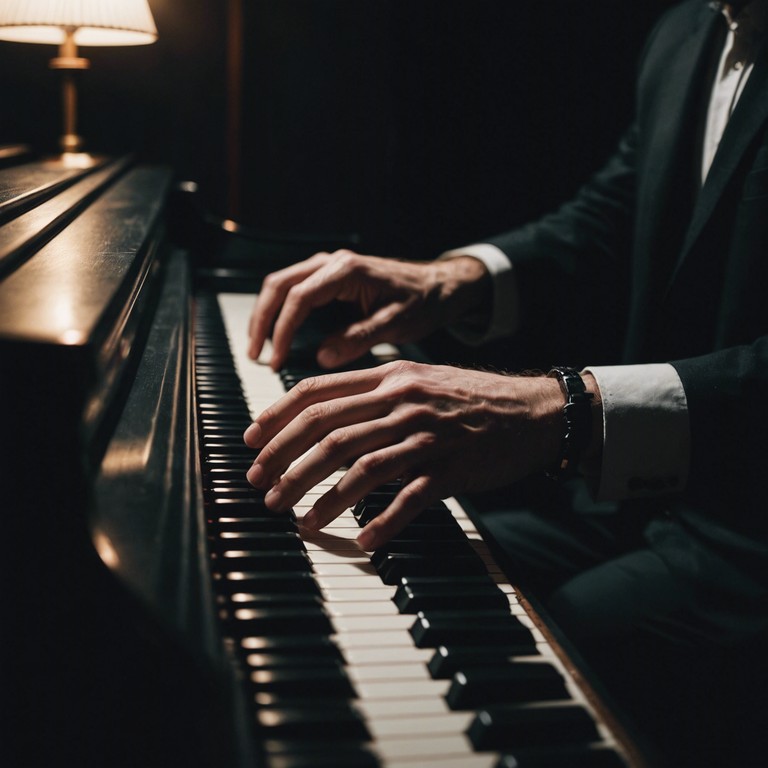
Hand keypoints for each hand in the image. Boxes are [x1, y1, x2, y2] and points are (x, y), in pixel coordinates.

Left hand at [243, 360, 565, 549]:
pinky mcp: (452, 469)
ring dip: (322, 497)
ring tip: (298, 519)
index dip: (277, 418)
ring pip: (360, 467)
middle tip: (263, 488)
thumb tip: (321, 412)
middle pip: (328, 431)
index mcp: (389, 377)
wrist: (533, 411)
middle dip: (286, 462)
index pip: (317, 392)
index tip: (252, 443)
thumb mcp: (418, 379)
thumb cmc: (471, 399)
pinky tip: (364, 541)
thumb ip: (372, 392)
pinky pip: (409, 500)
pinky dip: (382, 522)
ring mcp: (427, 436)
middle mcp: (402, 402)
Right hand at [247, 250, 490, 369]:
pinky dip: (280, 312)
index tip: (277, 359)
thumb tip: (323, 357)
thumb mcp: (396, 324)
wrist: (439, 286)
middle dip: (261, 320)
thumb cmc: (422, 302)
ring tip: (260, 350)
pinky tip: (278, 336)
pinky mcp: (331, 278)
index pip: (298, 298)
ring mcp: (329, 267)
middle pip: (279, 285)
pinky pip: (294, 290)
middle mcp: (332, 263)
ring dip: (266, 315)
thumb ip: (359, 339)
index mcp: (346, 271)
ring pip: (282, 285)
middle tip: (255, 355)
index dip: (282, 330)